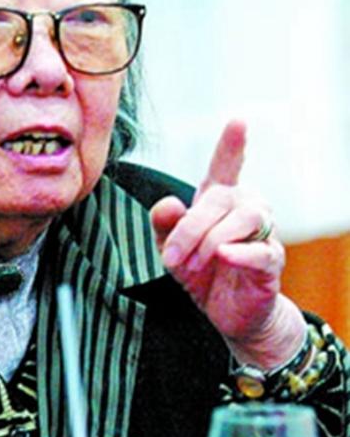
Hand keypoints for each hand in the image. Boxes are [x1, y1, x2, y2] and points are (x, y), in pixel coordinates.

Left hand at [150, 120, 304, 365]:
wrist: (227, 314)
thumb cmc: (202, 273)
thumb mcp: (172, 249)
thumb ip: (164, 226)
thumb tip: (168, 203)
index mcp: (220, 202)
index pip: (226, 167)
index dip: (231, 146)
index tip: (238, 122)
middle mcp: (246, 209)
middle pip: (221, 198)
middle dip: (190, 226)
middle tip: (170, 257)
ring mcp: (263, 234)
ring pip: (244, 218)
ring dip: (210, 240)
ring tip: (192, 264)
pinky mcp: (271, 262)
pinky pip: (261, 251)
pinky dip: (239, 253)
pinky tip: (223, 256)